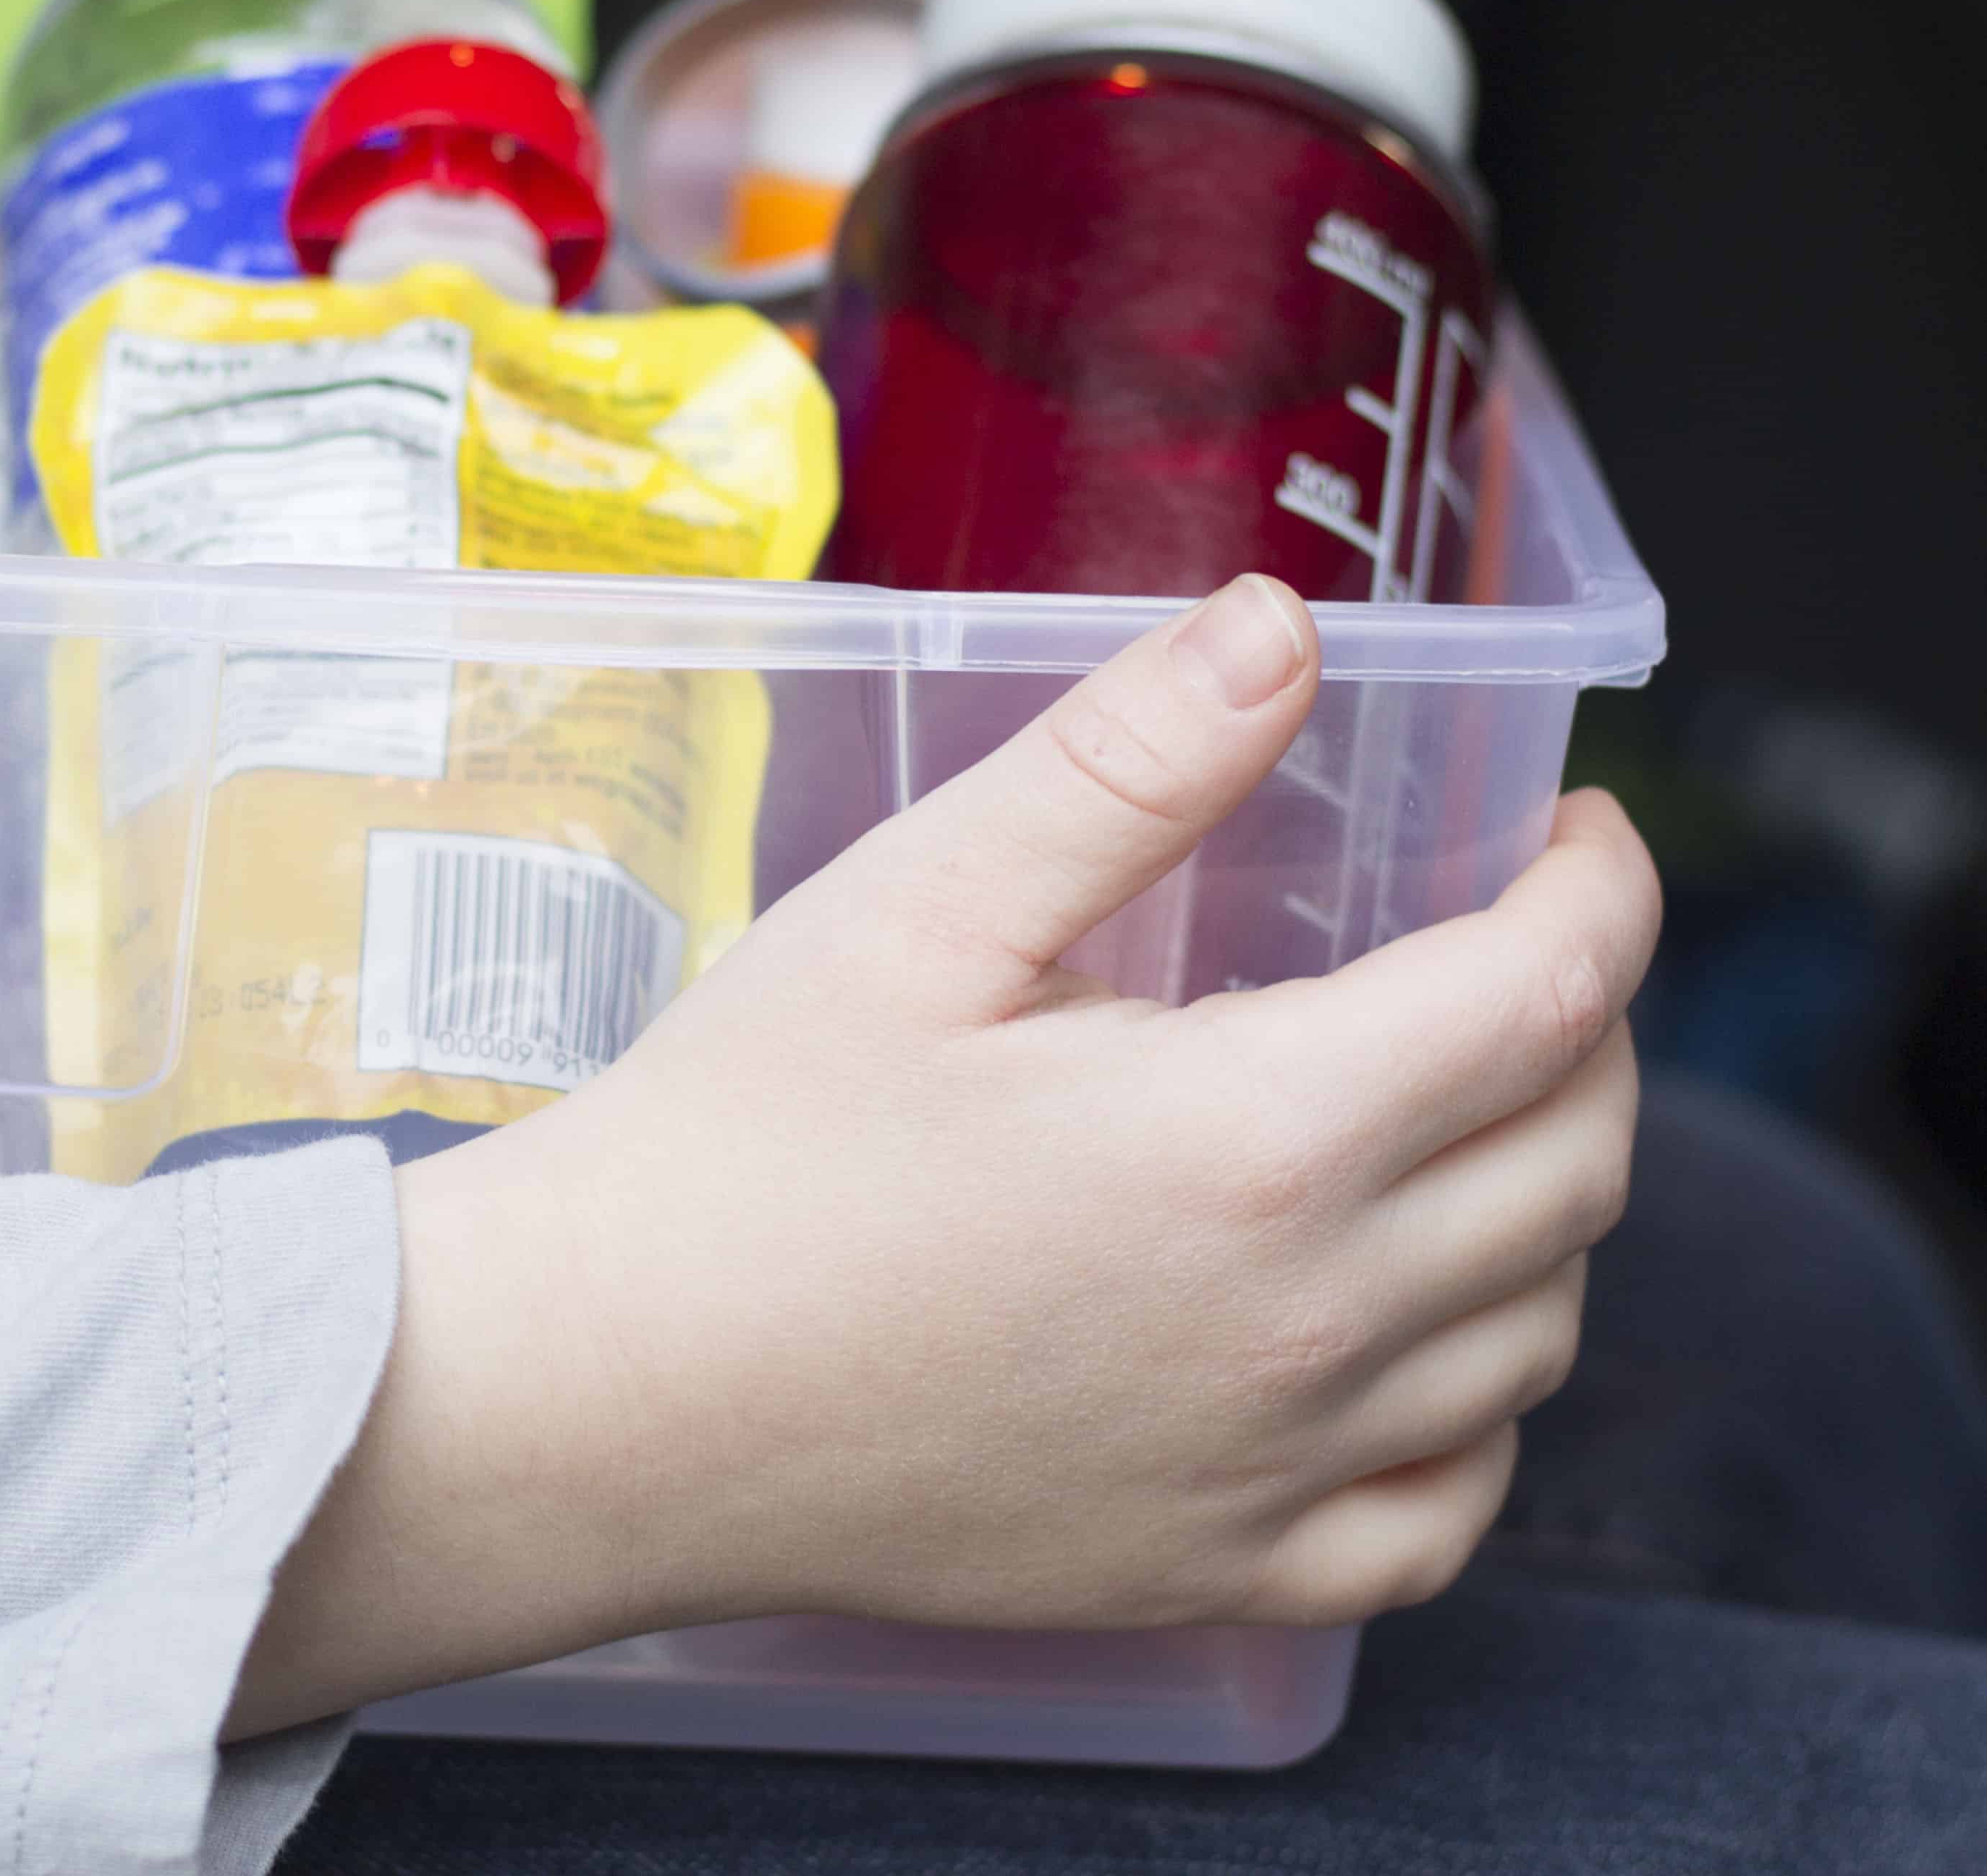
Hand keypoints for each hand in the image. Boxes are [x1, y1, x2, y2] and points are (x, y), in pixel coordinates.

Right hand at [233, 575, 1655, 1734]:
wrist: (604, 1394)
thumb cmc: (738, 1143)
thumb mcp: (916, 908)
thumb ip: (1123, 767)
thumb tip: (1282, 631)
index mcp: (1253, 1137)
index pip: (1549, 994)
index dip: (1599, 890)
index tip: (1569, 833)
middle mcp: (1308, 1320)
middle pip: (1582, 1161)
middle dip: (1587, 1025)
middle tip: (1505, 950)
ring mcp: (1272, 1468)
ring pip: (1538, 1336)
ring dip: (1546, 1208)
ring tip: (1455, 1122)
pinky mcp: (1211, 1571)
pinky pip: (1440, 1518)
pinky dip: (1476, 1419)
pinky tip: (1409, 1351)